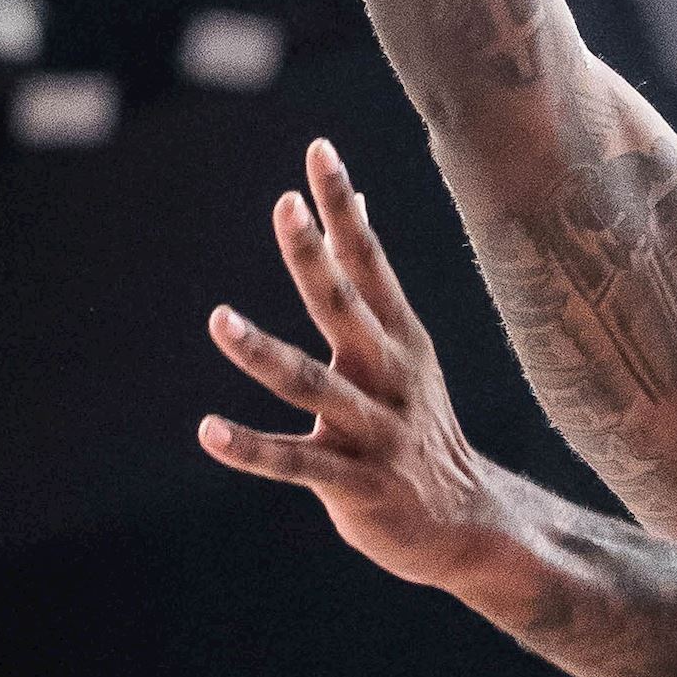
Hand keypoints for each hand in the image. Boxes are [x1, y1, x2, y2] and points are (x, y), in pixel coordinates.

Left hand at [202, 141, 496, 584]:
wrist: (467, 525)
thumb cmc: (419, 430)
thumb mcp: (405, 351)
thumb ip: (372, 285)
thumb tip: (357, 204)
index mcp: (400, 341)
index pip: (369, 261)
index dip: (343, 208)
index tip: (319, 151)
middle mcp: (390, 378)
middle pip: (346, 308)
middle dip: (315, 257)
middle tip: (285, 208)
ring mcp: (375, 431)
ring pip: (313, 384)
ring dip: (264, 352)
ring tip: (220, 320)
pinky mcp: (355, 484)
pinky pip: (295, 462)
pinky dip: (250, 448)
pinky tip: (209, 432)